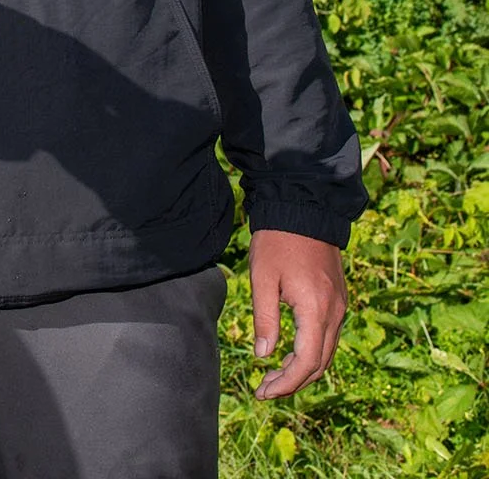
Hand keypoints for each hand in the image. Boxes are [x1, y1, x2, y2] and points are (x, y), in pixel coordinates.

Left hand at [250, 229, 346, 398]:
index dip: (286, 383)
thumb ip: (265, 319)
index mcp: (317, 309)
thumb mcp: (262, 278)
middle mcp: (335, 313)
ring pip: (326, 352)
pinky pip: (328, 337)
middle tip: (263, 390)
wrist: (303, 209)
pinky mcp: (338, 300)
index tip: (263, 392)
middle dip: (293, 382)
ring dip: (302, 370)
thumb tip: (264, 355)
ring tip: (272, 378)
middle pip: (320, 363)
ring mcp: (340, 307)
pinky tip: (289, 355)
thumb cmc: (277, 242)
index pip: (306, 362)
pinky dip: (310, 353)